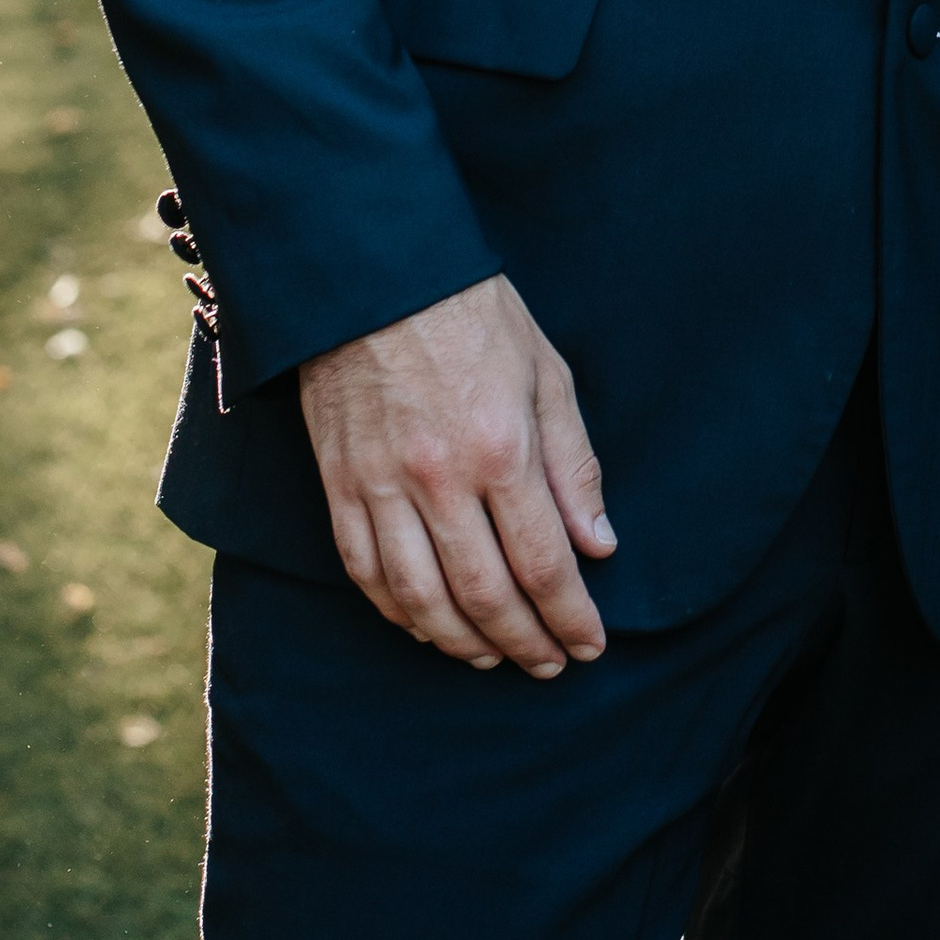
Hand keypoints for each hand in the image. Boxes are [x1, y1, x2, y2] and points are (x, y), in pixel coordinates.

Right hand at [298, 272, 614, 676]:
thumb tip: (599, 545)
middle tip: (551, 665)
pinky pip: (366, 572)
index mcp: (501, 448)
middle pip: (485, 594)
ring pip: (422, 599)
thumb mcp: (547, 373)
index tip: (591, 646)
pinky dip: (399, 613)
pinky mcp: (340, 484)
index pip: (543, 563)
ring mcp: (382, 486)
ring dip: (463, 643)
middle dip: (526, 642)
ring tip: (495, 659)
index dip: (570, 616)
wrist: (375, 273)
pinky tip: (427, 627)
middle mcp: (440, 479)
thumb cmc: (474, 314)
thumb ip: (574, 465)